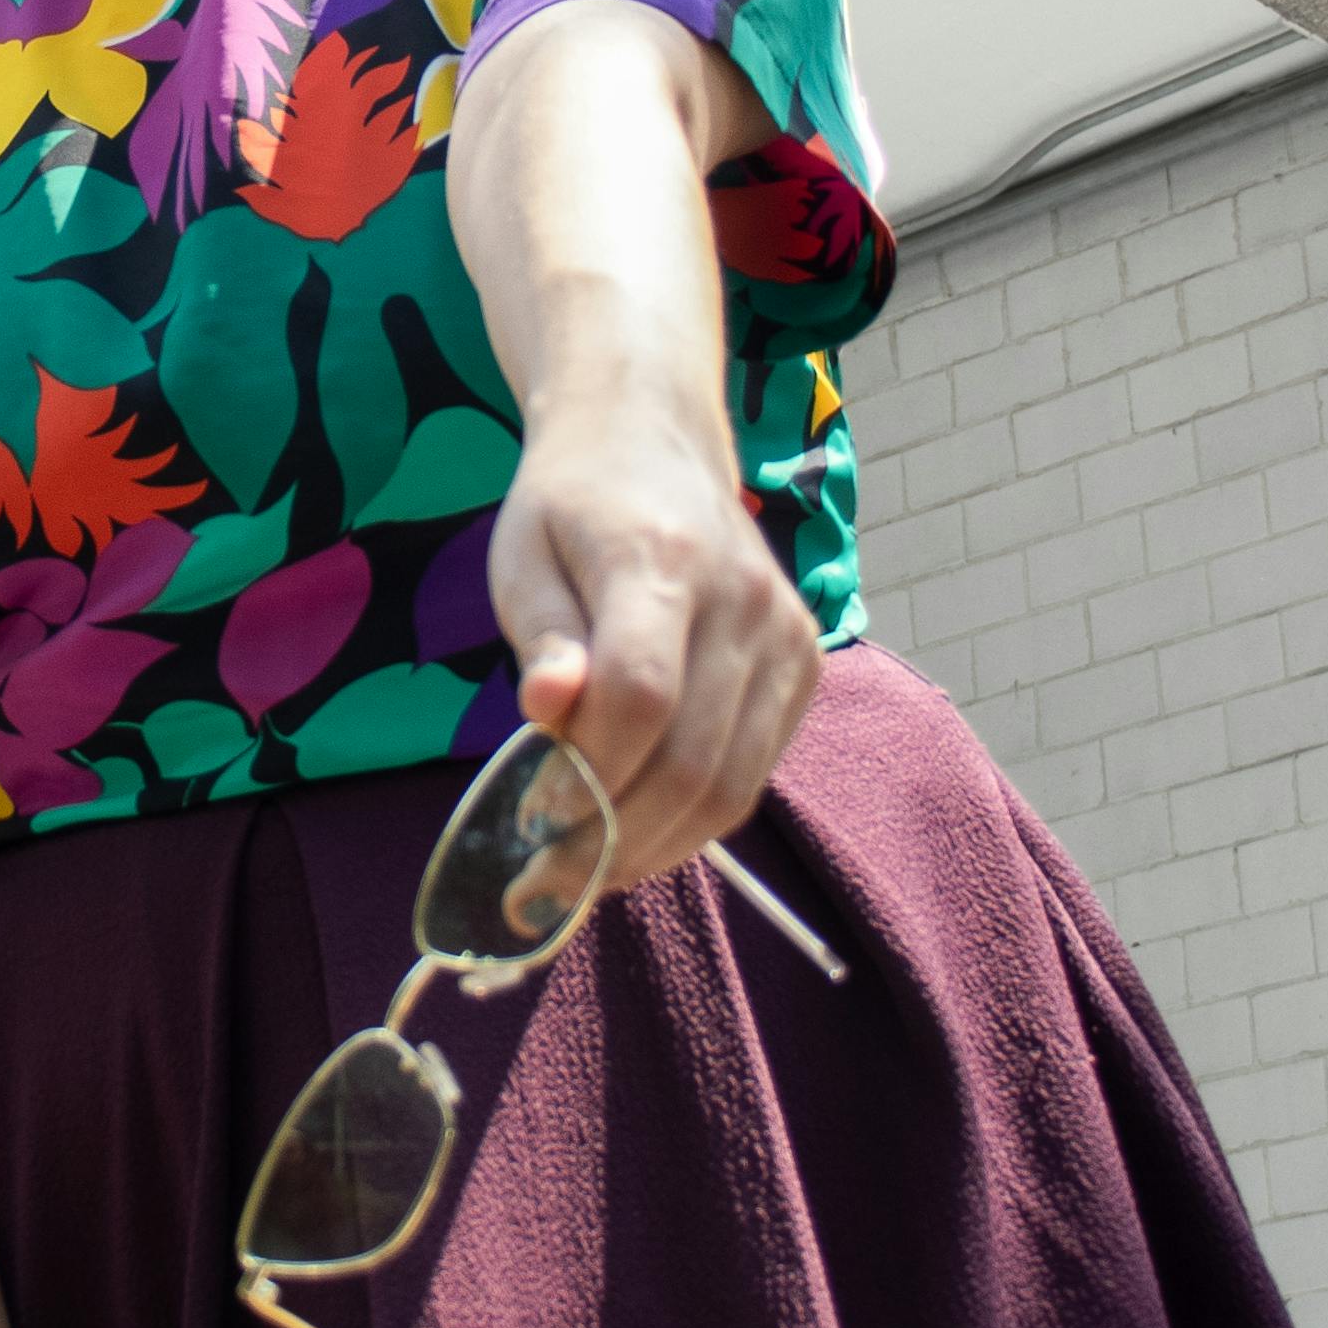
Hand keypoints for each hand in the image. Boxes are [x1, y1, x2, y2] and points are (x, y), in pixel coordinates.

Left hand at [490, 383, 823, 891]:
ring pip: (730, 786)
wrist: (653, 441)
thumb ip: (540, 635)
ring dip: (652, 848)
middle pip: (691, 758)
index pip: (641, 693)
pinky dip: (693, 821)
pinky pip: (753, 775)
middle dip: (612, 839)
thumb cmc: (571, 506)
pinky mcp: (804, 664)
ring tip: (584, 872)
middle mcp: (744, 598)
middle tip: (544, 887)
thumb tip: (546, 711)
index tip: (527, 824)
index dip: (587, 776)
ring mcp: (786, 634)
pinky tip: (636, 831)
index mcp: (664, 558)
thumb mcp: (522, 554)